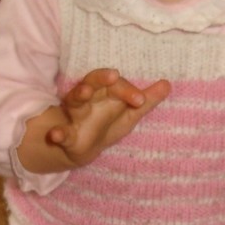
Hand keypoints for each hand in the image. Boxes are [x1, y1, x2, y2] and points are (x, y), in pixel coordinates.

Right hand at [18, 68, 170, 172]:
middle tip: (113, 76)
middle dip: (101, 79)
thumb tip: (168, 84)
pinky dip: (58, 133)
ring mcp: (76, 115)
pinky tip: (55, 135)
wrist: (84, 149)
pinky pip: (61, 133)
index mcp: (104, 92)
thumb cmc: (108, 124)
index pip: (115, 84)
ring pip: (75, 100)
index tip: (140, 99)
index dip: (127, 89)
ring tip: (84, 91)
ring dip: (79, 94)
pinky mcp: (67, 135)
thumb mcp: (130, 113)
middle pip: (92, 82)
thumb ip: (146, 100)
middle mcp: (88, 99)